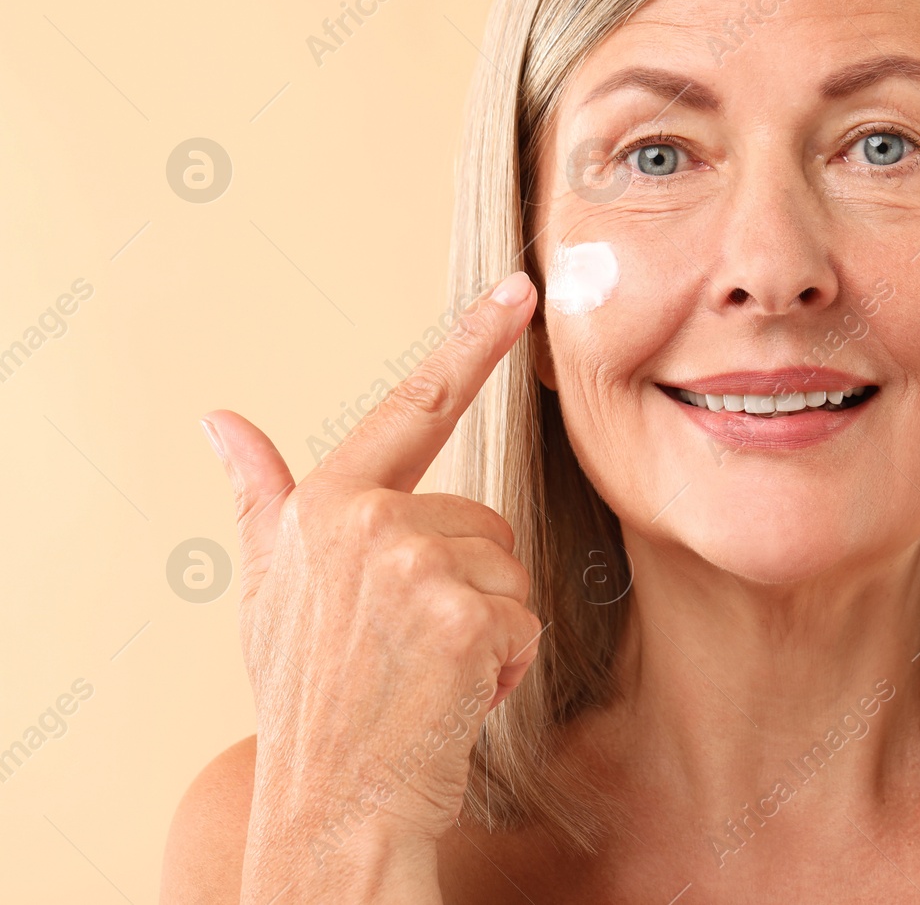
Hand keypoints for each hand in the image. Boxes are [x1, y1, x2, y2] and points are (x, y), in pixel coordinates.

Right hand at [202, 271, 542, 903]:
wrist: (332, 805)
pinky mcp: (461, 614)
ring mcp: (414, 565)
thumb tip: (221, 422)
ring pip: (510, 571)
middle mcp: (367, 521)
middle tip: (413, 649)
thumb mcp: (269, 591)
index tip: (520, 290)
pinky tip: (452, 699)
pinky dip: (503, 669)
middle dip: (469, 587)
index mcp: (326, 505)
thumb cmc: (311, 699)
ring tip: (429, 674)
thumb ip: (260, 499)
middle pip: (485, 520)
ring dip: (488, 629)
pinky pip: (523, 622)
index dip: (472, 343)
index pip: (413, 406)